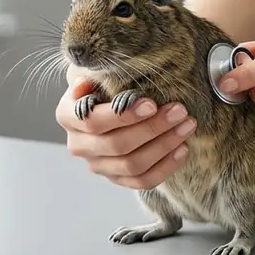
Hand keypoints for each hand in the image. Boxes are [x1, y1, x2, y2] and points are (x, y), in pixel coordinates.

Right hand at [56, 67, 196, 188]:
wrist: (111, 105)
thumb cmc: (105, 85)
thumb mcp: (95, 73)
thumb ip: (91, 75)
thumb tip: (82, 84)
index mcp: (68, 116)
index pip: (93, 122)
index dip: (123, 116)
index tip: (151, 104)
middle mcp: (79, 145)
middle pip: (116, 145)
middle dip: (152, 128)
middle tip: (179, 111)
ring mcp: (98, 166)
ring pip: (132, 165)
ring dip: (164, 146)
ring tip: (186, 126)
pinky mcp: (117, 179)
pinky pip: (142, 181)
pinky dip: (166, 167)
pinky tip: (182, 149)